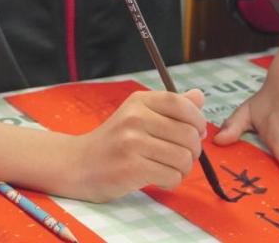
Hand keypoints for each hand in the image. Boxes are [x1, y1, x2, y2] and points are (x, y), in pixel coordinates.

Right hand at [70, 89, 206, 201]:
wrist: (79, 164)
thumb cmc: (114, 141)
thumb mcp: (139, 115)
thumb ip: (171, 107)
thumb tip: (199, 96)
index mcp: (139, 101)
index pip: (181, 104)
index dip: (197, 120)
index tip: (195, 133)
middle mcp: (135, 118)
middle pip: (189, 134)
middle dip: (192, 151)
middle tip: (179, 157)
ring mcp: (132, 142)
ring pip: (183, 158)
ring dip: (183, 169)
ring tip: (167, 169)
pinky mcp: (131, 168)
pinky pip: (172, 176)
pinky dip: (171, 182)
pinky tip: (157, 179)